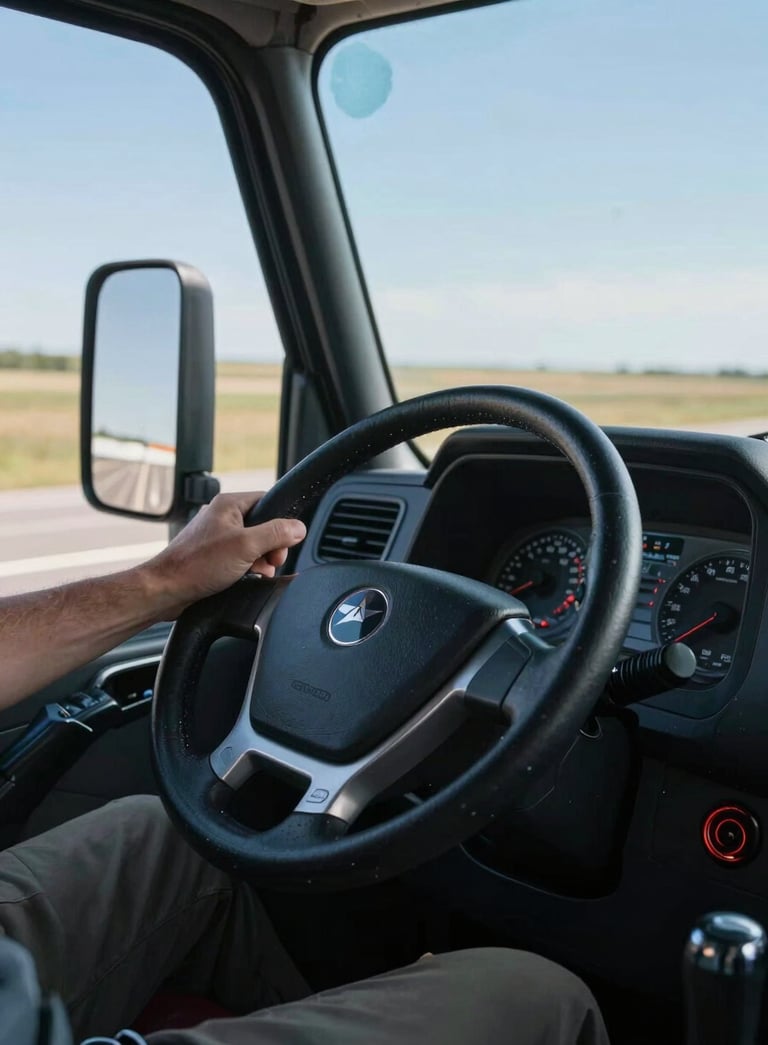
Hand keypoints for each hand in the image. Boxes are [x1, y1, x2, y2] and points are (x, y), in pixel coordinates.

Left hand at [139, 491, 305, 616]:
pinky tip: (246, 579)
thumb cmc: (198, 564)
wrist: (167, 589)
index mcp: (229, 504)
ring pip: (253, 545)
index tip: (284, 543)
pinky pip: (240, 558)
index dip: (281, 523)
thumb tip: (299, 527)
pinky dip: (247, 569)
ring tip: (256, 573)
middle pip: (263, 526)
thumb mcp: (246, 546)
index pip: (268, 501)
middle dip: (272, 547)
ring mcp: (217, 537)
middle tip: (270, 562)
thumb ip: (276, 534)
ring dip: (261, 561)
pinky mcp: (213, 556)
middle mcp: (223, 517)